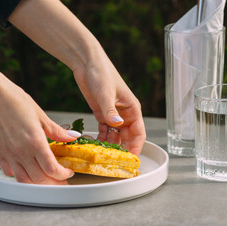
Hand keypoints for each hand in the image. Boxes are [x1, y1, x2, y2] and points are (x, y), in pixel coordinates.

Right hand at [0, 82, 78, 183]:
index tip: (68, 171)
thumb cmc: (15, 101)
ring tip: (46, 178)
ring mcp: (9, 154)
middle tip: (61, 178)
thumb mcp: (41, 115)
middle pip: (40, 179)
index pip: (52, 169)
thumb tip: (72, 136)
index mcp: (35, 142)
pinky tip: (26, 169)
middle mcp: (21, 152)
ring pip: (24, 180)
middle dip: (54, 182)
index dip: (63, 174)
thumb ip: (57, 131)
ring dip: (37, 182)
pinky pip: (10, 172)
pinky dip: (20, 175)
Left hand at [8, 0, 145, 153]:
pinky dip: (101, 138)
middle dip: (123, 149)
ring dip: (111, 145)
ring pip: (115, 135)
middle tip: (116, 162)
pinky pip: (104, 130)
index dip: (137, 146)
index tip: (131, 159)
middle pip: (128, 136)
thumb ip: (110, 111)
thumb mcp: (105, 93)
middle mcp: (124, 113)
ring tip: (104, 156)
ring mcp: (113, 114)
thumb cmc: (101, 73)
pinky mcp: (101, 113)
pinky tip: (95, 145)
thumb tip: (117, 125)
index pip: (139, 132)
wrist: (87, 62)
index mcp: (132, 108)